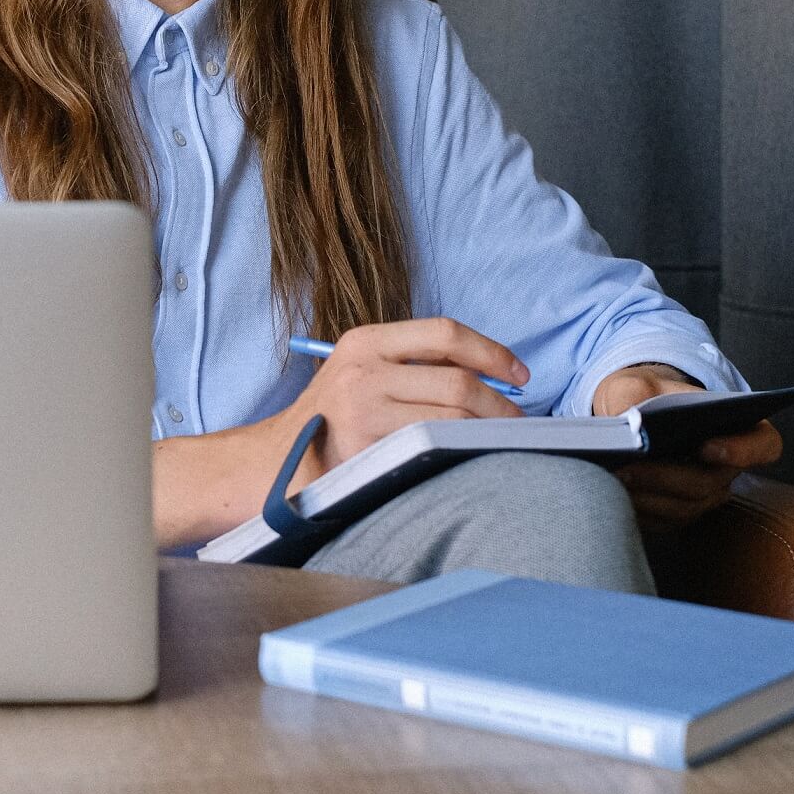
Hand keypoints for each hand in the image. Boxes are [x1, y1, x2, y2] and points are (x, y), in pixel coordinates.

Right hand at [273, 317, 528, 487]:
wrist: (274, 462)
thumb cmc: (330, 419)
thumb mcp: (361, 373)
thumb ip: (413, 365)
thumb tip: (490, 374)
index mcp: (365, 341)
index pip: (445, 332)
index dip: (491, 351)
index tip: (519, 374)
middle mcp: (362, 370)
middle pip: (457, 379)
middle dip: (499, 403)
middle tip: (518, 420)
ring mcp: (363, 410)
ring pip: (452, 416)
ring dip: (488, 429)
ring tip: (501, 439)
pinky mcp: (366, 449)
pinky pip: (433, 446)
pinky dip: (463, 449)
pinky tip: (473, 455)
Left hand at [594, 363, 782, 529]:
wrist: (632, 414)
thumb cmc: (645, 395)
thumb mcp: (638, 382)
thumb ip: (635, 393)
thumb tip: (625, 421)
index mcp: (739, 428)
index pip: (762, 445)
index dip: (741, 450)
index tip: (707, 447)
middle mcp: (727, 468)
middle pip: (707, 483)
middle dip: (664, 477)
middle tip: (626, 468)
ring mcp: (705, 495)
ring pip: (683, 508)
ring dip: (646, 497)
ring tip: (612, 479)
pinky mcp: (677, 513)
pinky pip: (662, 521)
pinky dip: (637, 510)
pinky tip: (611, 493)